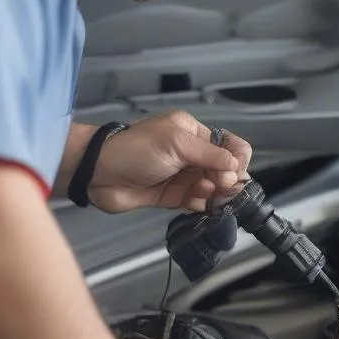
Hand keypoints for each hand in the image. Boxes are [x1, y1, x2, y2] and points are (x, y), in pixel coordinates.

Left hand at [86, 111, 252, 213]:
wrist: (101, 173)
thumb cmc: (134, 150)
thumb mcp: (177, 143)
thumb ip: (210, 155)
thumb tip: (237, 168)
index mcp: (193, 133)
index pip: (230, 145)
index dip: (237, 160)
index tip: (231, 173)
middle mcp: (192, 154)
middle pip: (226, 170)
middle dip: (226, 180)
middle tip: (217, 186)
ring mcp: (184, 176)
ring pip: (215, 189)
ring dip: (214, 194)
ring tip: (201, 193)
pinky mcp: (176, 197)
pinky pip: (200, 203)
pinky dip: (203, 205)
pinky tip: (196, 203)